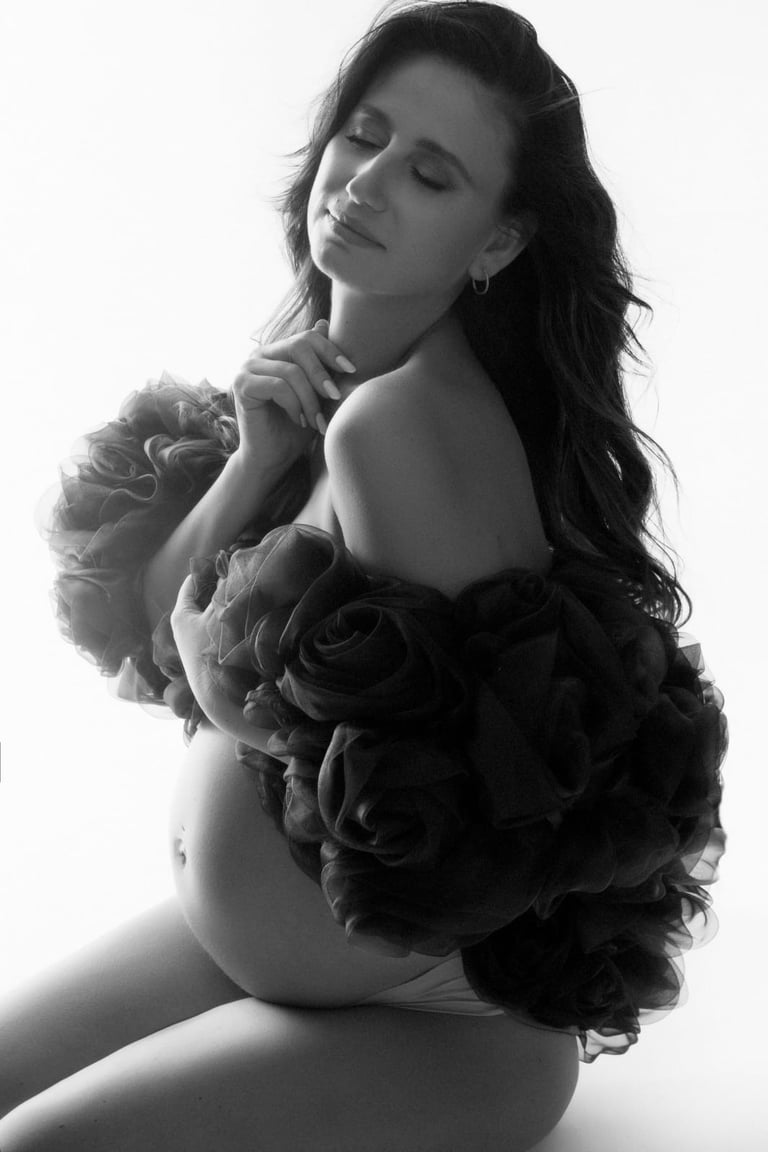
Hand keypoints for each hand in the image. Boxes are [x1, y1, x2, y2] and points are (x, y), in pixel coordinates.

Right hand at [231, 319, 355, 473]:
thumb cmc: (296, 427)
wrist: (272, 458)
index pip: (308, 338)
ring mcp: (247, 368)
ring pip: (291, 371)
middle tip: (335, 398)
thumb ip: (319, 363)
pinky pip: (278, 386)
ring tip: (317, 420)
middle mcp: (260, 355)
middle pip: (299, 346)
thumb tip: (325, 323)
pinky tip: (299, 420)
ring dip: (310, 399)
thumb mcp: (315, 393)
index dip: (331, 351)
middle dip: (322, 374)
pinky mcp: (241, 386)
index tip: (351, 370)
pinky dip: (294, 405)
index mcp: (277, 352)